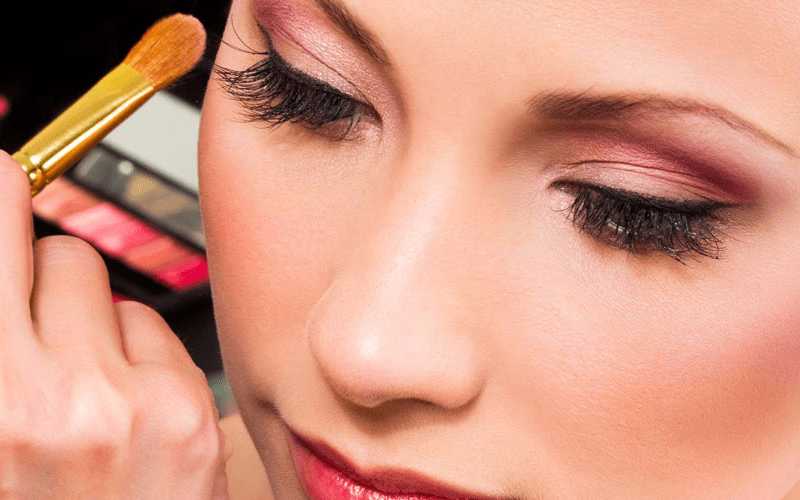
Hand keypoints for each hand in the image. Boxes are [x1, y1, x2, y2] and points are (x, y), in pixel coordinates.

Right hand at [0, 151, 229, 499]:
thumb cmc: (38, 493)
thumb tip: (6, 265)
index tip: (3, 178)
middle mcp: (55, 398)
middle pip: (58, 251)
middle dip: (41, 273)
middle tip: (35, 320)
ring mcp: (130, 404)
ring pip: (109, 287)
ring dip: (89, 316)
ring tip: (77, 382)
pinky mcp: (187, 412)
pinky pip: (155, 330)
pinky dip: (136, 351)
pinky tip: (122, 406)